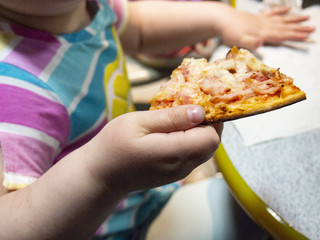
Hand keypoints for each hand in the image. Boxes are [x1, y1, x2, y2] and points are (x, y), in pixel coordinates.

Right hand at [86, 105, 221, 192]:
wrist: (100, 176)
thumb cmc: (113, 146)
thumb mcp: (138, 124)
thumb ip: (171, 118)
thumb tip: (200, 112)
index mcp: (174, 153)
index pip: (211, 137)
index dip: (211, 118)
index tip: (199, 101)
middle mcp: (182, 166)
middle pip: (211, 144)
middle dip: (207, 122)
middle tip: (189, 104)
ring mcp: (179, 172)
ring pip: (204, 149)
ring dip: (199, 130)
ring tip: (180, 114)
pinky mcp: (174, 173)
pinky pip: (193, 154)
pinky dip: (191, 139)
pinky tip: (174, 129)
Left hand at [219, 6, 314, 49]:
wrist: (221, 19)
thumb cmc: (229, 31)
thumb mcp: (238, 40)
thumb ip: (250, 42)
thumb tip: (260, 43)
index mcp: (262, 33)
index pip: (281, 35)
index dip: (294, 36)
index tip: (306, 36)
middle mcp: (264, 25)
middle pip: (285, 27)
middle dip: (299, 29)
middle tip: (312, 29)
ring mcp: (261, 20)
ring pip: (282, 19)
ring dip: (294, 20)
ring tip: (306, 18)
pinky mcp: (257, 17)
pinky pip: (272, 12)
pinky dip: (281, 11)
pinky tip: (287, 9)